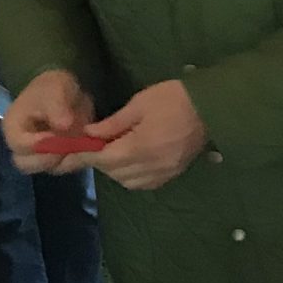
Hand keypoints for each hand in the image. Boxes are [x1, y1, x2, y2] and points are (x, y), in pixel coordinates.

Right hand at [3, 69, 96, 173]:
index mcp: (13, 126)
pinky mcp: (55, 160)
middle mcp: (21, 145)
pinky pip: (64, 167)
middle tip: (70, 144)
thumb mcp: (56, 87)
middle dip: (50, 157)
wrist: (68, 93)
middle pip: (26, 164)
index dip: (39, 143)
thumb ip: (57, 106)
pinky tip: (85, 146)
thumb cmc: (54, 88)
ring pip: (48, 168)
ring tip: (79, 142)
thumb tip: (63, 126)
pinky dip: (76, 160)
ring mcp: (38, 155)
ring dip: (65, 159)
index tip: (58, 135)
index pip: (19, 144)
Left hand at [86, 80, 209, 190]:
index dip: (84, 155)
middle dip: (99, 160)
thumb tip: (89, 135)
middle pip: (114, 172)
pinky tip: (131, 162)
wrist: (212, 108)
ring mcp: (163, 173)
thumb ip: (113, 123)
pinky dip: (131, 176)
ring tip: (113, 152)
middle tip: (92, 146)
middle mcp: (151, 166)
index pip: (103, 158)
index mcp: (141, 146)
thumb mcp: (140, 103)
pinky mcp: (172, 175)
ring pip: (127, 181)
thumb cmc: (174, 99)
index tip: (70, 150)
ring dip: (114, 170)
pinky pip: (144, 183)